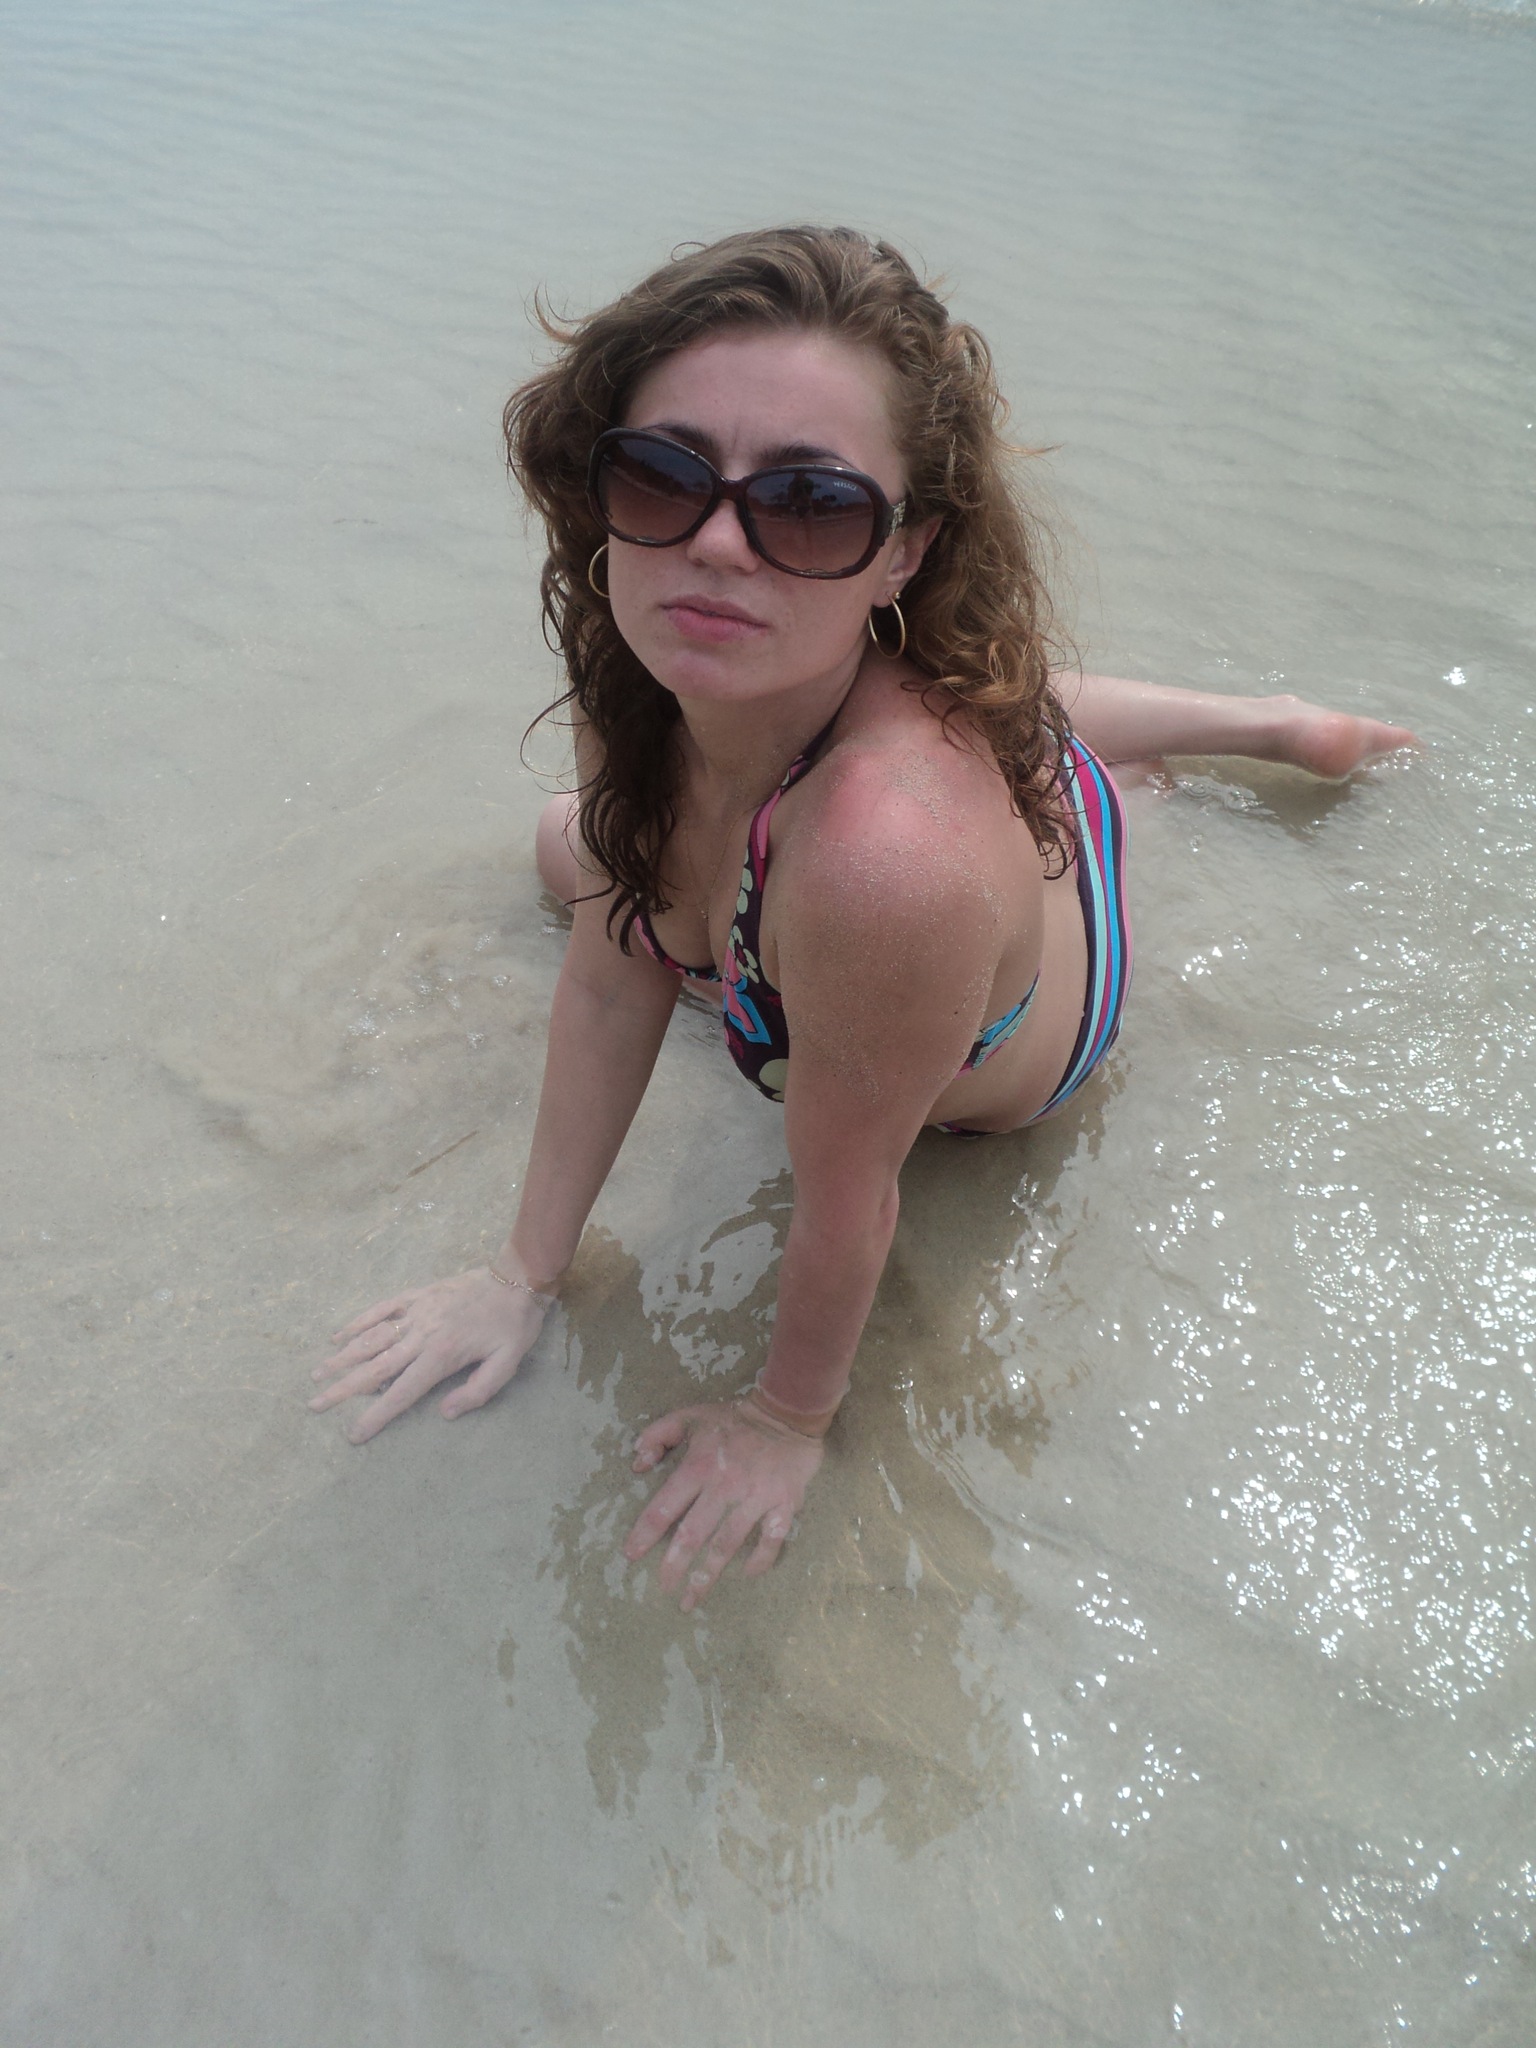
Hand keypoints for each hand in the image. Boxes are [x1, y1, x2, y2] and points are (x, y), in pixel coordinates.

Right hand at [311, 1267, 552, 1442]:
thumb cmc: (513, 1326)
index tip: (353, 1433)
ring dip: (342, 1357)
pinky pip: (380, 1309)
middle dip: (343, 1388)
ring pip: (370, 1338)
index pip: (402, 1392)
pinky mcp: (416, 1295)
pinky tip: (338, 1336)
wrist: (515, 1278)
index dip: (376, 1415)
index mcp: (442, 1355)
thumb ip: (476, 1392)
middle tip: (315, 1404)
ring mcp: (416, 1311)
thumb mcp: (507, 1365)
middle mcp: (422, 1334)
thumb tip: (444, 1413)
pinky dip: (357, 1322)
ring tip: (316, 1374)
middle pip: (375, 1367)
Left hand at [623, 1400, 823, 1610]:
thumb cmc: (734, 1419)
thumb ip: (658, 1434)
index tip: (630, 1555)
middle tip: (662, 1588)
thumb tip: (636, 1463)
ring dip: (708, 1575)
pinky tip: (748, 1574)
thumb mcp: (690, 1416)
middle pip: (693, 1535)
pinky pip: (771, 1540)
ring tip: (692, 1598)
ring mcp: (755, 1498)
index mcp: (698, 1466)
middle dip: (674, 1566)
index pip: (664, 1506)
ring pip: (727, 1545)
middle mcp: (724, 1486)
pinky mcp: (783, 1505)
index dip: (645, 1534)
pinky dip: (760, 1560)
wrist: (787, 1412)